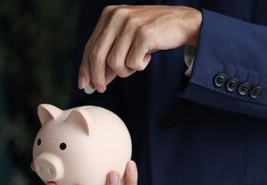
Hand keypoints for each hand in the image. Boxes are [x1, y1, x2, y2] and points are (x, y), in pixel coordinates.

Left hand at [78, 5, 201, 92]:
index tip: (84, 84)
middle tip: (101, 88)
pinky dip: (139, 66)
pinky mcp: (144, 34)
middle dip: (98, 76)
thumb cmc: (154, 33)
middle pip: (97, 55)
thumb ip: (112, 56)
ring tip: (137, 63)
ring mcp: (131, 24)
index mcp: (109, 15)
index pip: (90, 46)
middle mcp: (117, 16)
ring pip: (115, 62)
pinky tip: (147, 57)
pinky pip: (133, 63)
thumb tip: (98, 80)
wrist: (182, 23)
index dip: (85, 68)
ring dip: (125, 70)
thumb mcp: (129, 41)